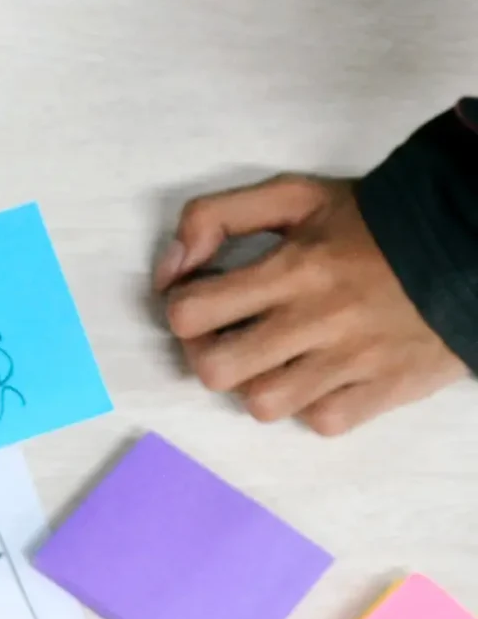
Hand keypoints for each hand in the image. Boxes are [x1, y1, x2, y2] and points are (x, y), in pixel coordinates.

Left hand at [158, 174, 467, 433]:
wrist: (469, 246)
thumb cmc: (373, 223)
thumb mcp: (294, 197)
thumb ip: (217, 215)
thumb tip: (170, 267)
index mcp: (292, 268)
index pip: (189, 312)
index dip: (182, 308)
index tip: (202, 299)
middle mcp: (318, 319)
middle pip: (215, 370)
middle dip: (208, 354)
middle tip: (228, 336)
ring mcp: (354, 360)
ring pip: (264, 405)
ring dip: (256, 384)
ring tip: (273, 359)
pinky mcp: (386, 388)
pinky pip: (323, 420)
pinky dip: (312, 405)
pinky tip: (319, 376)